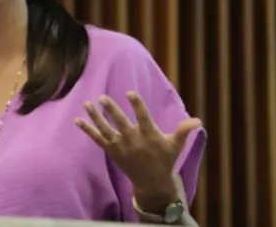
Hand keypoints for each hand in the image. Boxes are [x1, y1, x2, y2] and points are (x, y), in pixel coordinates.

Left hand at [75, 91, 200, 210]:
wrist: (151, 182)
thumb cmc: (165, 159)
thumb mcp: (175, 145)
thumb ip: (183, 131)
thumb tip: (198, 121)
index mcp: (150, 136)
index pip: (143, 118)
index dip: (137, 105)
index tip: (130, 92)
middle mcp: (133, 141)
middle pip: (121, 124)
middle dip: (112, 111)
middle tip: (102, 98)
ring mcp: (121, 147)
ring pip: (106, 130)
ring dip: (95, 117)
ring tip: (87, 104)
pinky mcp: (112, 151)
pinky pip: (97, 139)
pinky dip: (87, 130)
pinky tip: (77, 120)